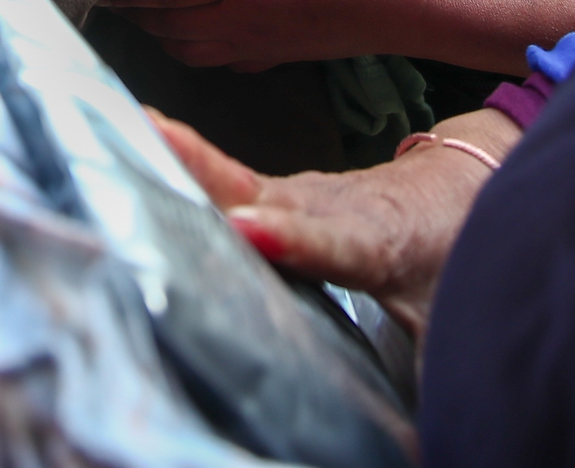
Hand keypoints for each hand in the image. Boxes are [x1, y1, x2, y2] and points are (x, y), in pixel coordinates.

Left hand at [107, 0, 433, 67]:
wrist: (406, 8)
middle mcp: (238, 18)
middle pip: (166, 27)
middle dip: (136, 14)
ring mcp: (256, 45)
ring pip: (188, 53)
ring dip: (163, 36)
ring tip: (151, 14)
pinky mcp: (276, 59)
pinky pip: (220, 63)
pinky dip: (198, 52)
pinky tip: (202, 34)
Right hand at [151, 107, 514, 340]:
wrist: (458, 182)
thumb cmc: (452, 253)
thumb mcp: (454, 316)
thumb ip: (438, 371)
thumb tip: (430, 449)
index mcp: (377, 241)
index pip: (333, 243)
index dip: (293, 238)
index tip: (248, 229)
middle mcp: (327, 208)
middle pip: (261, 193)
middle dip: (204, 174)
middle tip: (150, 145)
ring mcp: (295, 193)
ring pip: (232, 178)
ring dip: (179, 161)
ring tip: (117, 137)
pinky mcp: (272, 189)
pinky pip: (221, 178)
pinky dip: (177, 161)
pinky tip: (130, 140)